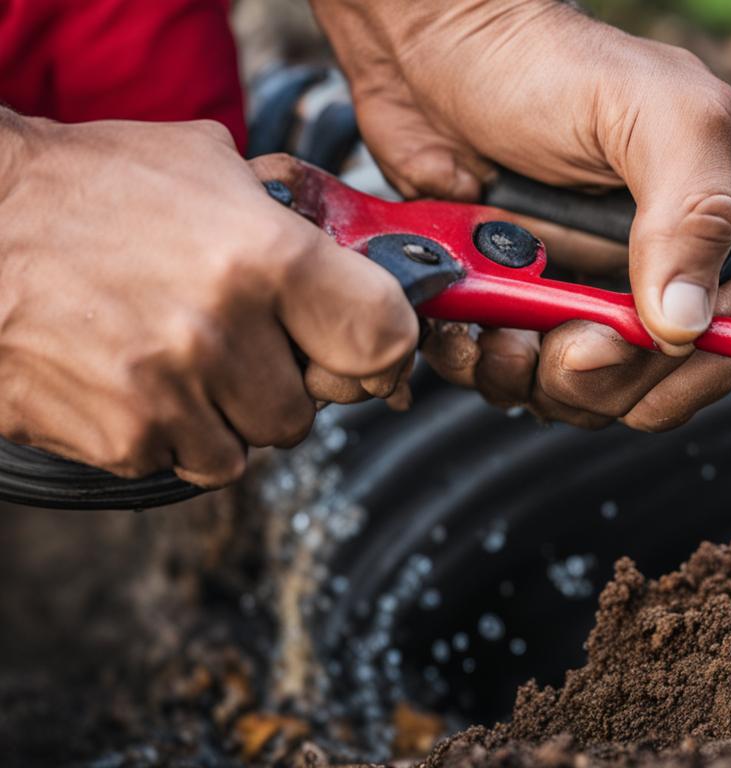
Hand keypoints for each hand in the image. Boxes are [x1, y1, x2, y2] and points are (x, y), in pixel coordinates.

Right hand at [0, 116, 417, 485]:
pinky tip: (138, 381)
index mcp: (266, 257)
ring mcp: (172, 392)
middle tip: (247, 345)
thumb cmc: (86, 187)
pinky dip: (172, 435)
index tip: (367, 347)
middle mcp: (225, 331)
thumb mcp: (204, 163)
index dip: (382, 348)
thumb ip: (285, 208)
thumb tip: (350, 240)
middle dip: (287, 382)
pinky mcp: (123, 439)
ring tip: (183, 358)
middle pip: (312, 407)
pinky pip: (186, 462)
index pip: (384, 338)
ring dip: (230, 414)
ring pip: (253, 444)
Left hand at [311, 0, 730, 429]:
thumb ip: (692, 211)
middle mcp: (652, 260)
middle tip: (559, 346)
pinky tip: (467, 329)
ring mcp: (582, 286)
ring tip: (501, 330)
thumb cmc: (540, 60)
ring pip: (586, 388)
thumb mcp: (647, 112)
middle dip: (607, 380)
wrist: (428, 47)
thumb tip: (689, 323)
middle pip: (660, 372)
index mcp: (708, 216)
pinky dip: (484, 368)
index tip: (640, 352)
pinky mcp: (517, 302)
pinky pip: (514, 374)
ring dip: (536, 382)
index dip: (703, 359)